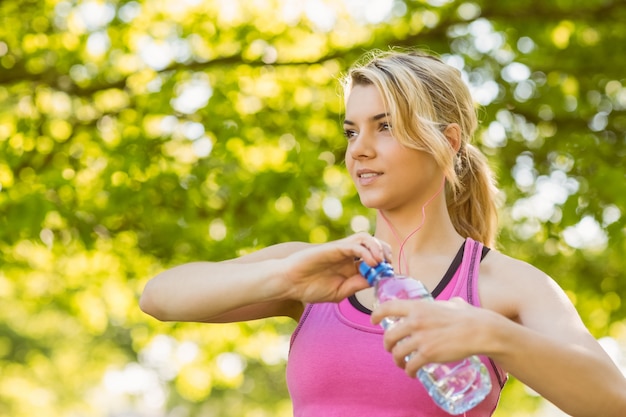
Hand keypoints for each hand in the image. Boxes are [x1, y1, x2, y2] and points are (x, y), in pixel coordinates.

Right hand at [281, 232, 391, 303]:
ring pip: (366, 238)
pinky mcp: (335, 247)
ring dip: (378, 248)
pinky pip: (355, 244)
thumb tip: (376, 281)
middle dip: (385, 253)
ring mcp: (341, 250)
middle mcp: (348, 255)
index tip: (390, 277)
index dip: (385, 265)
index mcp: (350, 266)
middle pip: (373, 244)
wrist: (290, 283)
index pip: (374, 259)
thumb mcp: (339, 292)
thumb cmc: (310, 288)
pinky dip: (367, 251)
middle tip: (388, 266)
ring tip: (381, 262)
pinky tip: (371, 263)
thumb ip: (356, 285)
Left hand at [371, 297, 490, 376]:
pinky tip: (411, 372)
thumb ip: (441, 304)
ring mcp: (420, 338)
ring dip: (397, 360)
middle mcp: (414, 321)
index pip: (388, 307)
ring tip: (401, 363)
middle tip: (391, 348)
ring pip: (397, 353)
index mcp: (417, 307)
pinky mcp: (427, 354)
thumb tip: (447, 304)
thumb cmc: (466, 316)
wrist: (478, 330)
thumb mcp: (448, 304)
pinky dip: (409, 371)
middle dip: (387, 345)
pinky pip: (410, 365)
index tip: (373, 320)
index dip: (376, 314)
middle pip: (389, 336)